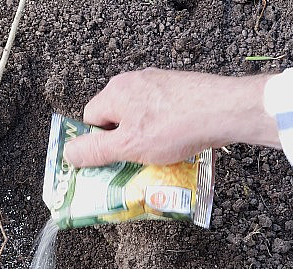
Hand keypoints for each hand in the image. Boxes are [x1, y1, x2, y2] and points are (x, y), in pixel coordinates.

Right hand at [63, 68, 280, 166]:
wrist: (224, 110)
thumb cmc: (174, 127)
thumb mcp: (128, 147)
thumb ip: (95, 151)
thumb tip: (68, 153)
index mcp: (115, 92)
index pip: (90, 119)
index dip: (98, 142)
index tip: (111, 159)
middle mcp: (133, 82)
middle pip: (115, 118)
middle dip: (122, 140)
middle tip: (134, 161)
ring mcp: (158, 83)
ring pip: (139, 117)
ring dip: (144, 137)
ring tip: (159, 155)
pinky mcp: (178, 88)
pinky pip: (160, 113)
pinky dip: (164, 130)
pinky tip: (177, 143)